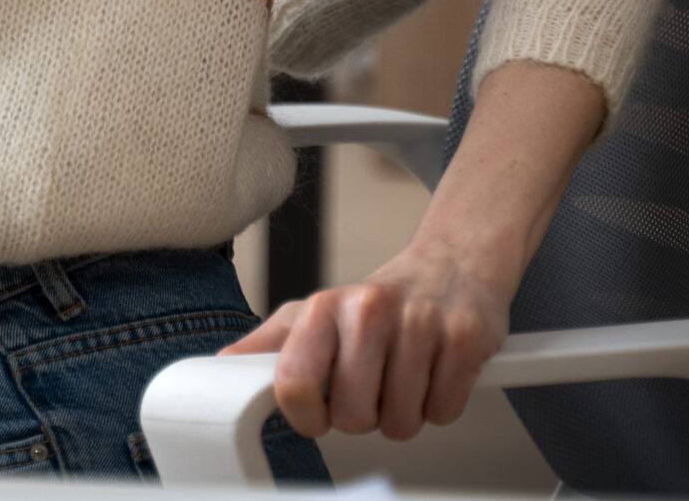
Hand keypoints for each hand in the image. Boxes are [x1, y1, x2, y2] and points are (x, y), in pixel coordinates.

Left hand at [220, 243, 512, 439]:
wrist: (449, 267)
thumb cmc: (376, 304)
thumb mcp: (315, 314)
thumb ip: (269, 345)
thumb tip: (223, 365)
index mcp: (324, 308)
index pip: (294, 385)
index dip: (305, 416)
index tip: (318, 411)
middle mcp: (369, 310)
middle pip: (354, 417)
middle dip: (365, 413)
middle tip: (374, 382)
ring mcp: (420, 323)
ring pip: (402, 422)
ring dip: (404, 411)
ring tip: (404, 374)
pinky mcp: (465, 339)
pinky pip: (444, 411)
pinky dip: (440, 403)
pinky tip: (434, 371)